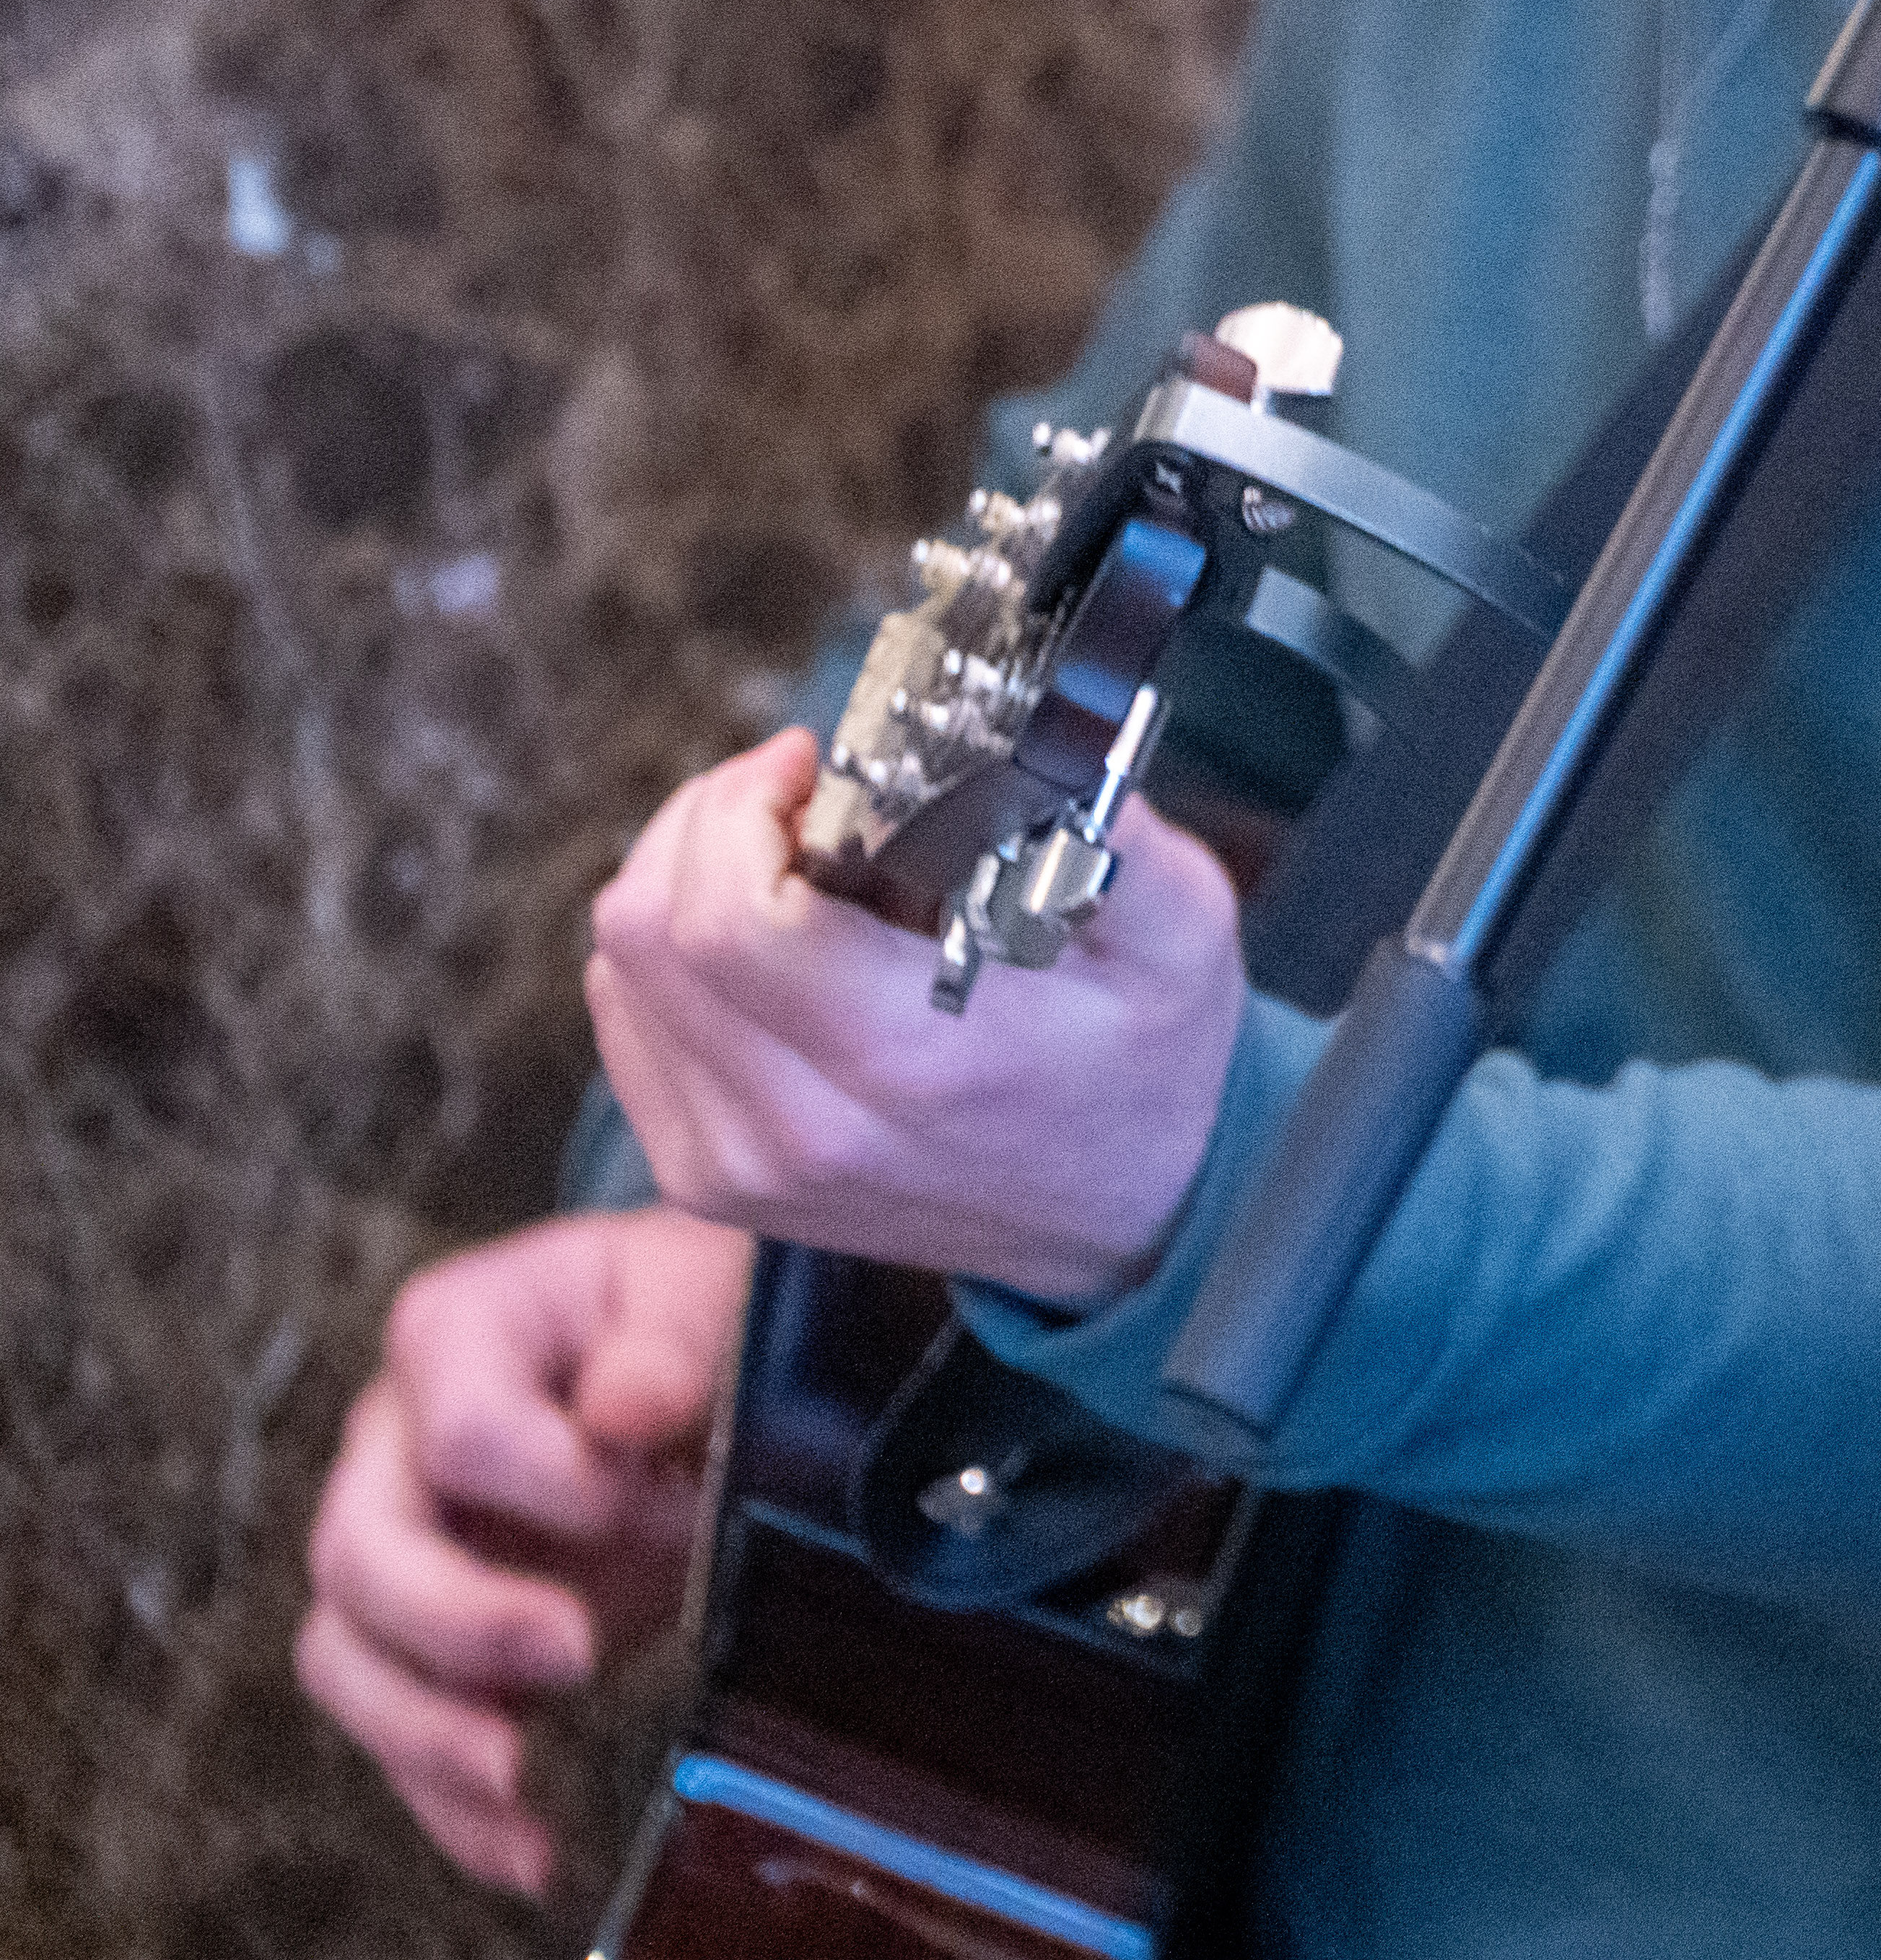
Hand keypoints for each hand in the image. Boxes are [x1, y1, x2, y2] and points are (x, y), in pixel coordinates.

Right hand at [292, 1206, 749, 1899]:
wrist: (705, 1354)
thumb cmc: (695, 1307)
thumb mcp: (703, 1288)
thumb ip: (669, 1339)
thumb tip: (627, 1408)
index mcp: (456, 1336)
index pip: (454, 1431)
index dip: (549, 1478)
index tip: (653, 1495)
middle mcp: (393, 1448)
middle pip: (358, 1555)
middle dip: (458, 1621)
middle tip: (575, 1653)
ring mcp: (405, 1550)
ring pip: (349, 1656)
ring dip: (424, 1732)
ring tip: (517, 1779)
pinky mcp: (439, 1643)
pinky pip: (408, 1731)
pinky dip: (456, 1806)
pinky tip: (528, 1852)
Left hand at [583, 728, 1242, 1308]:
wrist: (1126, 1222)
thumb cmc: (1150, 1073)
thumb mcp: (1185, 934)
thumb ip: (1117, 830)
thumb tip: (1034, 737)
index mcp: (908, 1062)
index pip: (727, 921)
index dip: (741, 811)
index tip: (812, 767)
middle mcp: (798, 1128)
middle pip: (645, 936)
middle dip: (705, 822)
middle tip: (792, 791)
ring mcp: (738, 1166)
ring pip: (616, 976)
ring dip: (680, 880)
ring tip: (780, 855)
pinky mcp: (708, 1177)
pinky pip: (627, 1029)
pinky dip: (667, 955)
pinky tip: (753, 932)